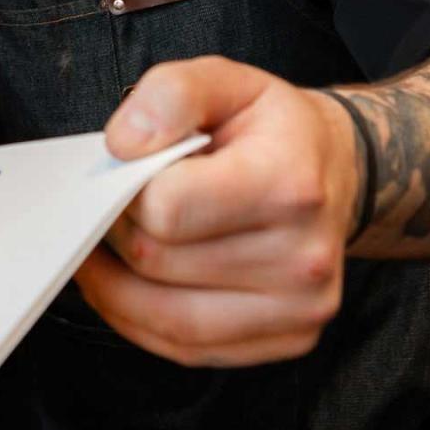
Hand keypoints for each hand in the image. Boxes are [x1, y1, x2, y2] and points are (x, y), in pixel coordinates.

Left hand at [74, 57, 358, 367]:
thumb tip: (123, 144)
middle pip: (157, 264)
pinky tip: (124, 287)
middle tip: (105, 207)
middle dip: (114, 234)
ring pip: (165, 319)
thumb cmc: (269, 127)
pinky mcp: (290, 340)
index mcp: (289, 184)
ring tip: (95, 251)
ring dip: (113, 288)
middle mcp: (304, 257)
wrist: (333, 169)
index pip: (166, 208)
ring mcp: (301, 308)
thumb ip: (171, 93)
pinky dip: (140, 322)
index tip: (121, 172)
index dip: (124, 191)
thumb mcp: (225, 79)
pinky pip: (187, 350)